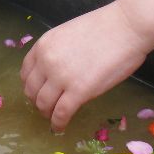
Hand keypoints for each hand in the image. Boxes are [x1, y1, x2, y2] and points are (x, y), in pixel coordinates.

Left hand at [21, 1, 150, 131]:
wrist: (127, 27)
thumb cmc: (106, 27)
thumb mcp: (68, 34)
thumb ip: (57, 52)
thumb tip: (56, 72)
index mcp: (43, 45)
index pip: (26, 73)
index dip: (31, 86)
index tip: (38, 92)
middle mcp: (47, 61)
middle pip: (31, 90)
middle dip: (37, 101)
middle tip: (46, 107)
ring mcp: (61, 77)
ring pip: (43, 104)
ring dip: (47, 114)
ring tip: (54, 118)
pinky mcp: (78, 92)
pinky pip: (61, 114)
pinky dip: (58, 124)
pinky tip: (60, 127)